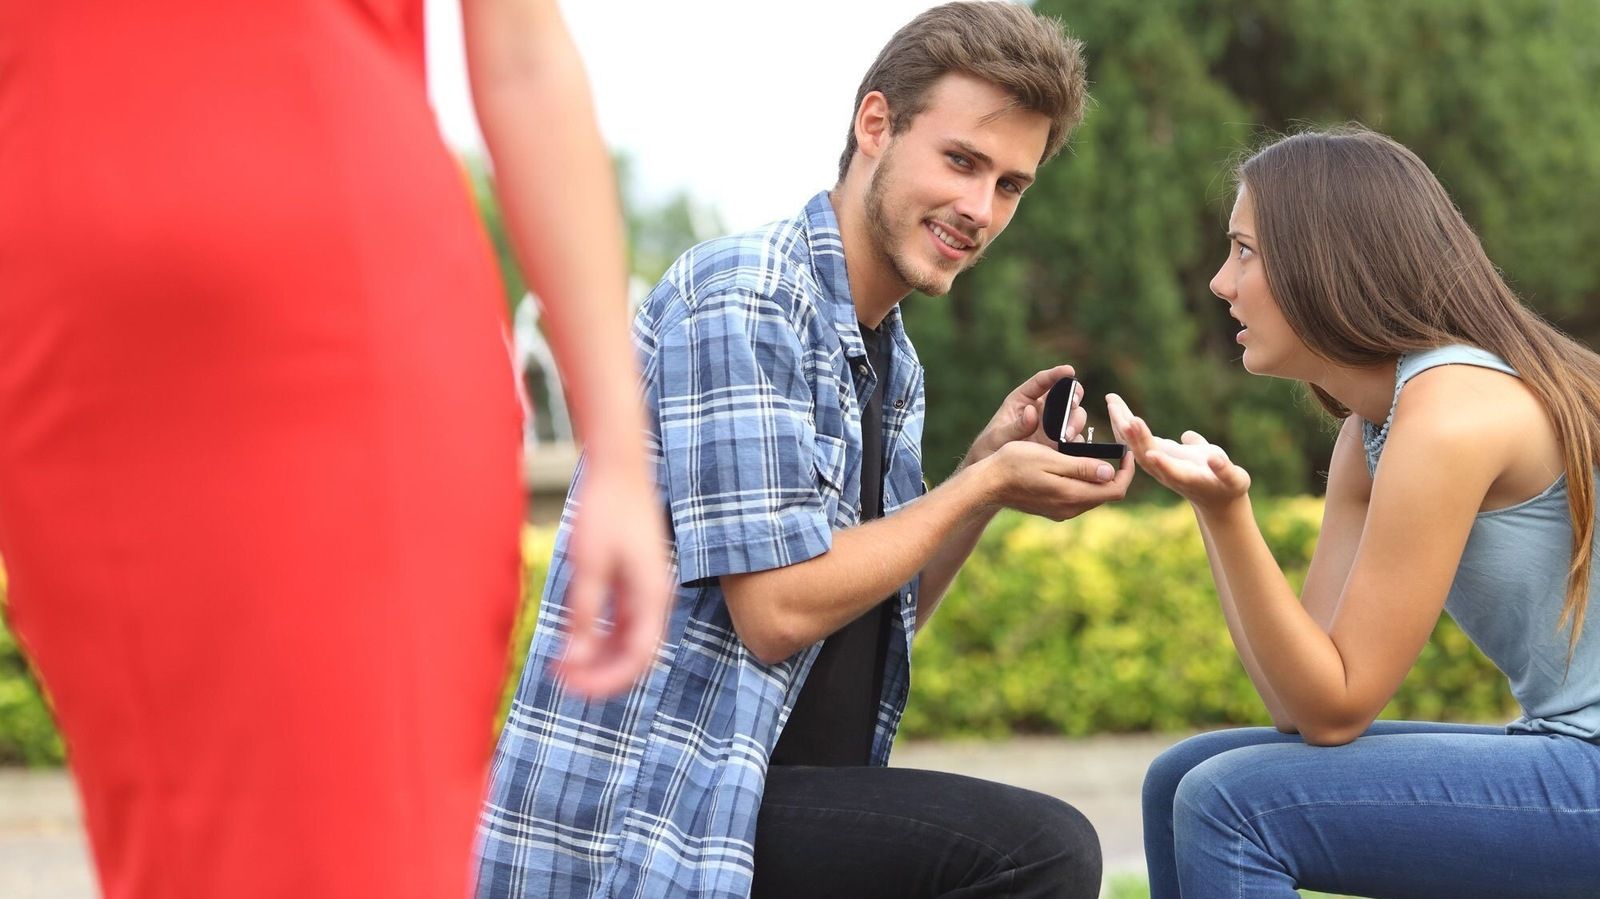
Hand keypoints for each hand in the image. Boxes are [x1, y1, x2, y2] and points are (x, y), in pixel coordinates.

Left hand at [553, 463, 671, 695]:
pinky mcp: (634, 583)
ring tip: (561, 665)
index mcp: (652, 597)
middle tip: (560, 680)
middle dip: (599, 675)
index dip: (606, 681)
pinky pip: (620, 625)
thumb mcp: (588, 566)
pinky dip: (598, 639)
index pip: (638, 659)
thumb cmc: (605, 511)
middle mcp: (655, 600)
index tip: (572, 688)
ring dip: (598, 659)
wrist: (618, 469)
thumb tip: (575, 659)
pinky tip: (570, 641)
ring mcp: (646, 592)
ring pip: (627, 643)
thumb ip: (583, 615)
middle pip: (635, 656)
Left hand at [963, 364, 1085, 467]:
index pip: (1041, 382)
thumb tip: (1032, 412)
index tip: (1069, 370)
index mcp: (1022, 400)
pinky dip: (1076, 442)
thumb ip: (1014, 427)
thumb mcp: (996, 438)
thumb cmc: (988, 450)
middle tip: (1073, 403)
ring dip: (1075, 423)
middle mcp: (1041, 411)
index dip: (1056, 374)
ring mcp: (1052, 428)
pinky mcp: (1058, 445)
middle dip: (1073, 397)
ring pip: (1074, 417)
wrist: (992, 477)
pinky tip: (1071, 448)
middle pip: (1065, 397)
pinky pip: (1074, 440)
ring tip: (1066, 435)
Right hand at [976, 440, 1133, 520]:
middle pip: (1106, 494)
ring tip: (1095, 454)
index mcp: (1073, 495)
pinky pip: (1078, 497)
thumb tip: (1110, 472)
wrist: (987, 484)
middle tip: (1114, 449)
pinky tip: (1075, 466)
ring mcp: (1061, 511)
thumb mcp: (1050, 458)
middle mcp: (1070, 509)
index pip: (1115, 489)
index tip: (1125, 451)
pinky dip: (1084, 482)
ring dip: (1099, 477)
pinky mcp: (1052, 510)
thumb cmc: (1014, 464)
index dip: (1126, 471)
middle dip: (1115, 473)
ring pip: (1093, 496)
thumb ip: (1081, 467)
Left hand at [1106, 394, 1250, 511]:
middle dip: (1133, 434)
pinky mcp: (1156, 454)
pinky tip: (1117, 407)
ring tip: (1112, 401)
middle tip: (1119, 411)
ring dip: (1122, 424)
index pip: (1170, 470)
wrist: (1215, 497)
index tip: (1152, 452)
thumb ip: (1223, 469)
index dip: (1161, 462)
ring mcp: (1157, 463)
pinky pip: (1135, 439)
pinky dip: (1125, 423)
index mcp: (1185, 477)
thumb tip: (1214, 457)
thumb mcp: (1233, 479)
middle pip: (1145, 453)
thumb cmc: (1228, 485)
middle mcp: (1166, 472)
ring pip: (1135, 445)